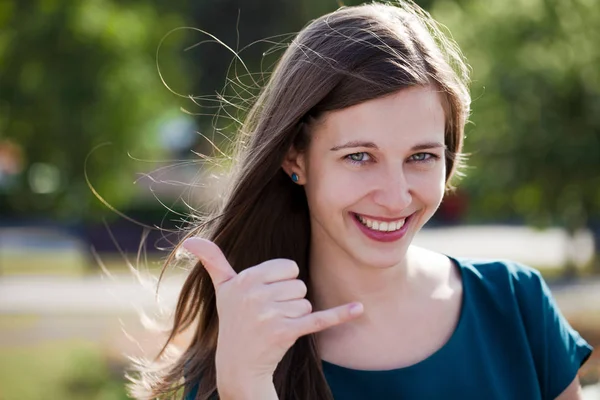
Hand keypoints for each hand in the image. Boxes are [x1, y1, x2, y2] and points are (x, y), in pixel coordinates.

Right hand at [182, 238, 363, 389]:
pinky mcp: (286, 333)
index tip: (266, 298)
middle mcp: (254, 294)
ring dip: (297, 316)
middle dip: (289, 300)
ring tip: (275, 327)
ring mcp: (270, 315)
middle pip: (298, 285)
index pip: (288, 267)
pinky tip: (359, 308)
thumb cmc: (233, 323)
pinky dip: (340, 314)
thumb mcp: (222, 291)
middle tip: (269, 316)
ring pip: (306, 303)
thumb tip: (187, 242)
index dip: (282, 283)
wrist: (238, 366)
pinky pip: (319, 318)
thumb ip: (212, 262)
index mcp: (244, 279)